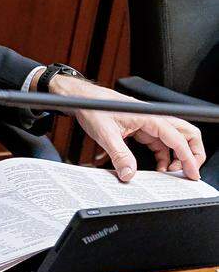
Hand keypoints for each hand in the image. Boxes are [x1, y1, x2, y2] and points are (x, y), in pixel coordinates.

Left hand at [53, 76, 205, 181]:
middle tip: (188, 171)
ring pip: (172, 140)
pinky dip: (163, 155)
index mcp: (148, 116)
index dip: (188, 157)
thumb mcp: (104, 133)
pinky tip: (158, 167)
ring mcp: (147, 123)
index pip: (177, 138)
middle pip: (185, 134)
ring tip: (171, 173)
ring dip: (176, 156)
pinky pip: (158, 143)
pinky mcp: (140, 128)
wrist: (80, 98)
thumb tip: (128, 173)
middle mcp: (152, 118)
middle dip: (192, 153)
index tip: (192, 172)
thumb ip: (119, 155)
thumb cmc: (92, 106)